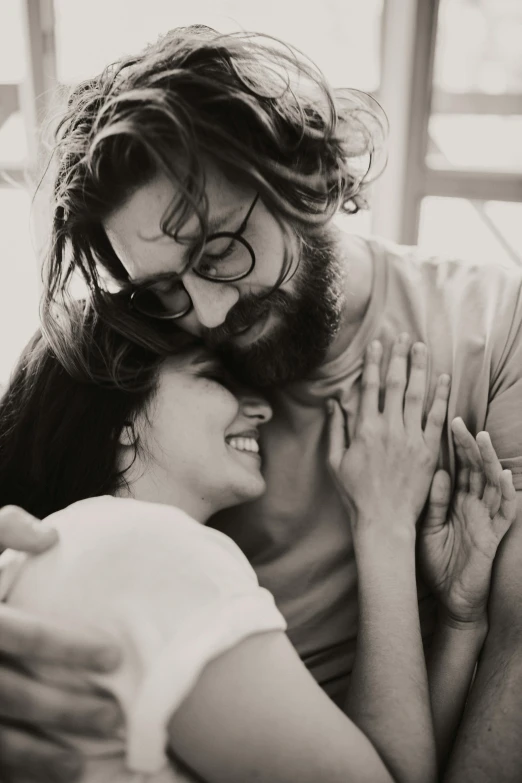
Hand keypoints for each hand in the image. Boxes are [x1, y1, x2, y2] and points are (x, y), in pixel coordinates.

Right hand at [0, 505, 122, 781]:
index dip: (72, 648)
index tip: (113, 657)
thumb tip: (52, 537)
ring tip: (79, 764)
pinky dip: (8, 770)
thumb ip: (6, 528)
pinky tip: (36, 777)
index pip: (28, 634)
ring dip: (38, 755)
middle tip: (111, 717)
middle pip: (16, 694)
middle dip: (66, 710)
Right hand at [327, 334, 449, 534]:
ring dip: (419, 368)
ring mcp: (411, 439)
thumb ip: (336, 430)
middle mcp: (389, 429)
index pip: (371, 387)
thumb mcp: (335, 462)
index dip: (374, 363)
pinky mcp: (428, 451)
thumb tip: (334, 403)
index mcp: (364, 430)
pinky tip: (443, 378)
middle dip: (399, 357)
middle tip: (402, 336)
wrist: (384, 520)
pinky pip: (436, 418)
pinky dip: (440, 396)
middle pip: (396, 384)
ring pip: (417, 395)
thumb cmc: (356, 494)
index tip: (376, 344)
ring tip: (421, 347)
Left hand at [419, 418, 516, 627]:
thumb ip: (433, 502)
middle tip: (460, 422)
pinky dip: (506, 494)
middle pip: (476, 469)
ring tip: (483, 438)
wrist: (450, 600)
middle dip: (470, 445)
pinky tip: (503, 476)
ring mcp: (486, 519)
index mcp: (456, 502)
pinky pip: (505, 512)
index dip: (455, 446)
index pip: (459, 467)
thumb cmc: (437, 563)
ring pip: (493, 484)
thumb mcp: (427, 528)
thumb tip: (439, 471)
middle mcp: (473, 506)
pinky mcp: (494, 536)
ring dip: (490, 461)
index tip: (446, 422)